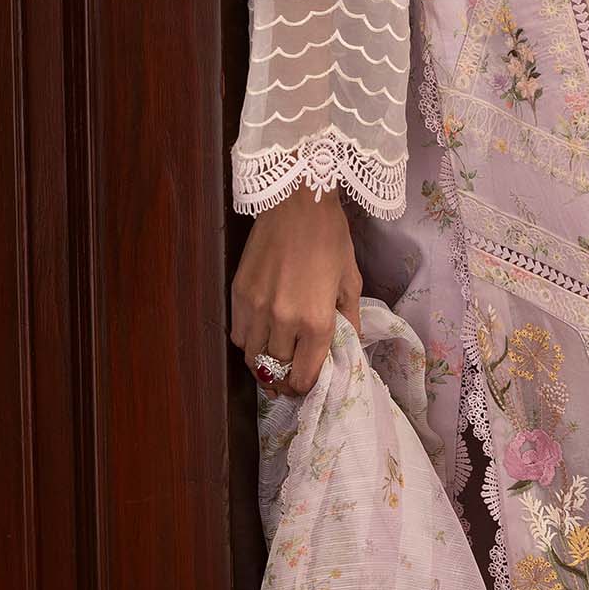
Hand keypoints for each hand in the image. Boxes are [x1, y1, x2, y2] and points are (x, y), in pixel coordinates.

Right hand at [230, 183, 362, 396]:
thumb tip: (347, 342)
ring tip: (273, 360)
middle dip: (284, 377)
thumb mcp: (350, 279)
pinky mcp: (238, 295)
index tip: (306, 384)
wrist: (297, 202)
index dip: (304, 387)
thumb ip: (348, 317)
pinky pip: (238, 335)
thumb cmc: (330, 237)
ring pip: (252, 357)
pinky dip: (248, 341)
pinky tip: (260, 335)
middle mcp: (283, 321)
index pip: (303, 376)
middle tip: (290, 375)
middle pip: (276, 369)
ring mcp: (256, 309)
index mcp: (316, 320)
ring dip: (264, 363)